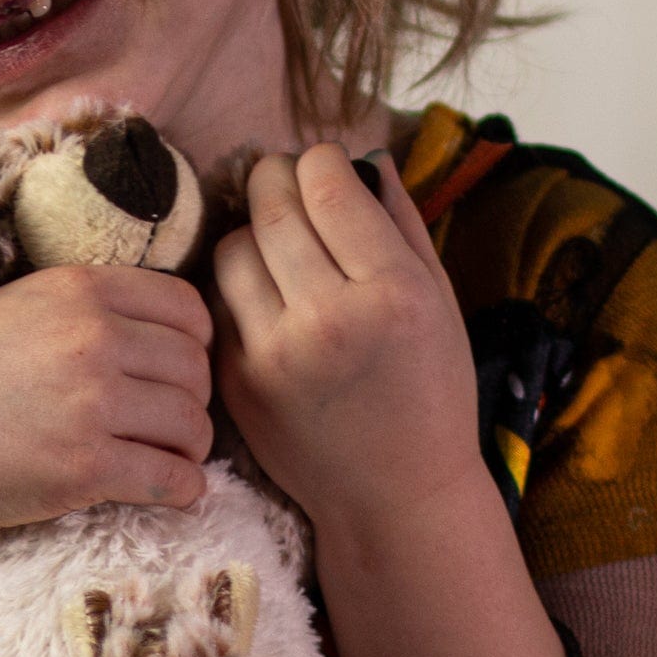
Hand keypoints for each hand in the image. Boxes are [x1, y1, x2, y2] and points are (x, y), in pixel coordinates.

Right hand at [0, 263, 214, 546]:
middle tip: (168, 425)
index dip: (194, 343)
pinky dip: (183, 490)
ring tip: (166, 457)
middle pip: (196, 369)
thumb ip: (87, 309)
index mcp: (76, 289)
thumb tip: (169, 332)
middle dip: (191, 401)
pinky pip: (173, 478)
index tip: (175, 371)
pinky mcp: (85, 467)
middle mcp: (90, 338)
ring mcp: (90, 403)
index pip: (187, 307)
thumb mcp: (18, 310)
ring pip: (192, 425)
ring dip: (189, 448)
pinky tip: (170, 491)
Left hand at [211, 143, 481, 535]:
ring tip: (280, 244)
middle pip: (271, 205)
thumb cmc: (431, 395)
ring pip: (232, 246)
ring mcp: (274, 354)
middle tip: (288, 180)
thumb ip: (403, 224)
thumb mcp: (440, 304)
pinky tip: (265, 294)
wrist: (396, 498)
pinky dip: (237, 285)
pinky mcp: (236, 382)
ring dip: (252, 230)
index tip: (326, 165)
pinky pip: (216, 300)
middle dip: (277, 176)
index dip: (321, 160)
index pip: (328, 187)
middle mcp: (329, 319)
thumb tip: (366, 158)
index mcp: (391, 293)